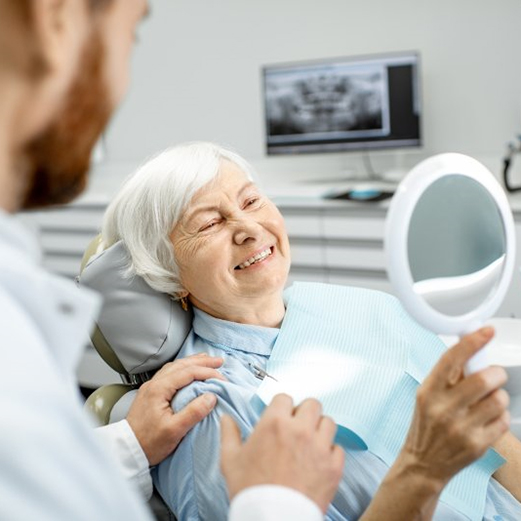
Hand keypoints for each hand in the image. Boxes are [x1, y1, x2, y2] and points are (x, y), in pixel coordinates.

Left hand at [127, 353, 224, 465]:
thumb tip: (211, 397)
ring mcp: (151, 387)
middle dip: (202, 361)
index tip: (222, 378)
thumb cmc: (149, 444)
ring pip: (174, 367)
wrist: (126, 452)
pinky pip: (169, 373)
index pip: (188, 372)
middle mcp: (154, 384)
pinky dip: (183, 368)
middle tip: (219, 361)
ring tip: (207, 361)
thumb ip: (193, 412)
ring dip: (192, 362)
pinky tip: (188, 371)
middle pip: (181, 365)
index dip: (207, 372)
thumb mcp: (174, 431)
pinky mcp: (150, 393)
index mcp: (159, 389)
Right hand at [220, 394, 344, 513]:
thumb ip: (229, 434)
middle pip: (312, 404)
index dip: (282, 407)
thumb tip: (226, 418)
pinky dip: (330, 453)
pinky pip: (338, 448)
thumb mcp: (231, 460)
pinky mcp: (333, 466)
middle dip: (305, 413)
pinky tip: (319, 461)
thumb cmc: (250, 490)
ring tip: (310, 442)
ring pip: (328, 423)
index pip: (285, 397)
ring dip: (319, 429)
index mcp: (275, 423)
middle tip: (298, 427)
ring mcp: (319, 447)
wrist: (271, 519)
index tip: (281, 417)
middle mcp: (300, 429)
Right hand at [400, 327, 509, 487]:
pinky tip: (487, 420)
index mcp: (429, 390)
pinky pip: (504, 420)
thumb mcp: (427, 395)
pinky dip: (501, 417)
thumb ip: (447, 375)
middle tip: (494, 375)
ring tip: (488, 402)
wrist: (423, 463)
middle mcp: (443, 408)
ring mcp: (461, 427)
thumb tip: (469, 347)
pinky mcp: (477, 445)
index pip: (451, 359)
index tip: (487, 330)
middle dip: (496, 373)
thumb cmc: (426, 425)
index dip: (472, 342)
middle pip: (484, 379)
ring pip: (498, 399)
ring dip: (499, 396)